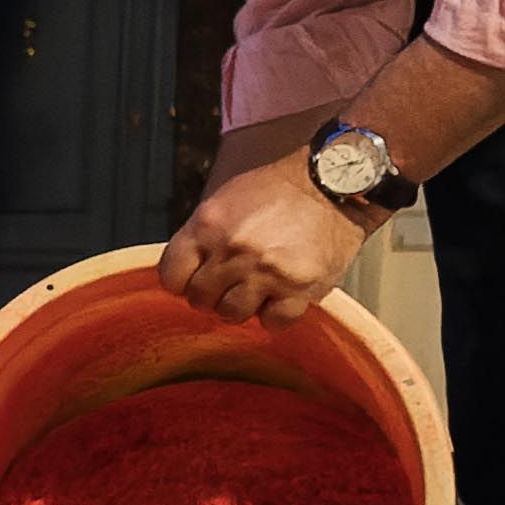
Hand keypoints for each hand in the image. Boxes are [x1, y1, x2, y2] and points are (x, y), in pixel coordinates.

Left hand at [160, 164, 376, 328]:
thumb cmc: (280, 188)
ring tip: (257, 288)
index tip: (195, 278)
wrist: (333, 181)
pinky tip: (282, 295)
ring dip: (242, 306)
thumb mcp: (226, 200)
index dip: (182, 281)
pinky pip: (272, 322)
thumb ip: (202, 235)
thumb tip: (185, 268)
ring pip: (232, 314)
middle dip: (211, 295)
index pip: (171, 276)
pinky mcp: (299, 288)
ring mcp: (267, 271)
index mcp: (209, 224)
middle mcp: (234, 249)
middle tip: (230, 284)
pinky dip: (275, 314)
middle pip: (200, 299)